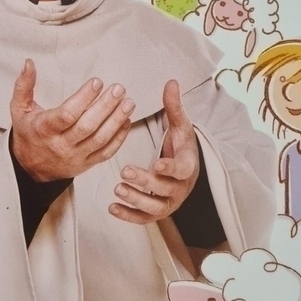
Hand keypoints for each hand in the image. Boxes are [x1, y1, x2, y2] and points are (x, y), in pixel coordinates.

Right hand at [10, 59, 134, 181]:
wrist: (31, 168)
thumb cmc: (28, 134)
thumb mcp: (19, 109)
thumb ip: (24, 86)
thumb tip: (29, 63)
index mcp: (44, 129)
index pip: (67, 114)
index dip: (83, 99)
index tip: (97, 83)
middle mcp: (61, 145)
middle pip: (87, 126)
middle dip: (105, 107)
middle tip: (118, 89)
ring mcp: (75, 156)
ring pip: (99, 140)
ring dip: (116, 121)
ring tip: (128, 103)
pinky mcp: (86, 164)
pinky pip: (106, 152)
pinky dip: (119, 138)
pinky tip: (126, 121)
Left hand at [109, 79, 199, 224]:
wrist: (186, 168)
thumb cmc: (181, 145)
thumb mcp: (180, 125)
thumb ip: (174, 106)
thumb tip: (171, 82)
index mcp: (188, 165)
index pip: (182, 170)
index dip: (170, 168)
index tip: (157, 164)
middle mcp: (181, 187)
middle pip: (166, 190)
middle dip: (146, 183)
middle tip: (124, 172)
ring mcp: (170, 202)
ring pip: (155, 208)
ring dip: (136, 200)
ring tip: (117, 188)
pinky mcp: (158, 211)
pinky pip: (144, 219)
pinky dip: (129, 216)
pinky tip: (113, 207)